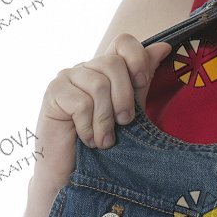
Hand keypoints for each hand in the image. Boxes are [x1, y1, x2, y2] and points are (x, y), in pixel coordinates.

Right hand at [33, 35, 172, 188]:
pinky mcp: (53, 92)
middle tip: (124, 123)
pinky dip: (88, 127)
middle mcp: (86, 68)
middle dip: (125, 97)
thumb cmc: (102, 143)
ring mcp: (67, 78)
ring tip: (104, 140)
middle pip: (113, 63)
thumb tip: (163, 47)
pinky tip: (86, 139)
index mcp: (107, 69)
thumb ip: (142, 80)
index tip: (144, 81)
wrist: (71, 174)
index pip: (123, 42)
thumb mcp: (128, 110)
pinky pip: (80, 103)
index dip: (138, 57)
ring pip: (98, 85)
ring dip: (105, 120)